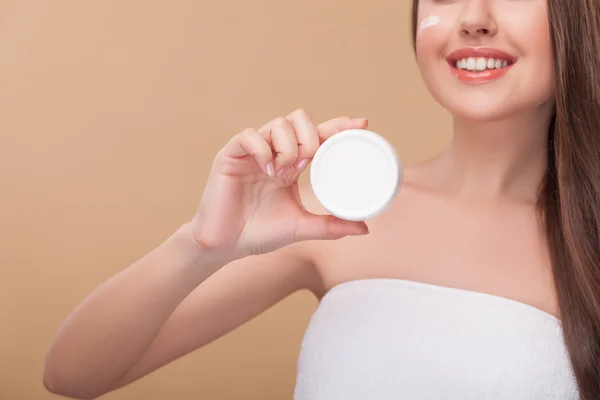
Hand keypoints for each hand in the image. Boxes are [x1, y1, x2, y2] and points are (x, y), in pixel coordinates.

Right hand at [190, 109, 369, 257]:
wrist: (226, 245)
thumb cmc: (260, 233)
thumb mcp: (301, 227)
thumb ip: (331, 226)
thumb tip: (365, 228)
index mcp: (292, 163)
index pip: (318, 134)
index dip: (338, 125)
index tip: (362, 124)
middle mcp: (274, 152)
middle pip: (299, 119)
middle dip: (310, 137)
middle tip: (307, 163)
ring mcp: (252, 152)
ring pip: (277, 123)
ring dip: (288, 145)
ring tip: (284, 172)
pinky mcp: (231, 155)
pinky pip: (249, 136)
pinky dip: (262, 149)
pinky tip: (268, 170)